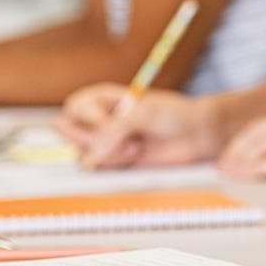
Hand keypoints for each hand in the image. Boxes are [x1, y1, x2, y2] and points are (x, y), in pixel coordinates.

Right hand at [57, 85, 220, 168]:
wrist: (197, 135)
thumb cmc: (174, 114)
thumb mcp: (146, 112)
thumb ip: (117, 129)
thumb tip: (94, 152)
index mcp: (104, 97)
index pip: (75, 107)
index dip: (88, 118)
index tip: (110, 124)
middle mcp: (100, 118)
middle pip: (68, 131)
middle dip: (90, 138)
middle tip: (117, 137)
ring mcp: (105, 141)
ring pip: (81, 153)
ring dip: (108, 153)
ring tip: (135, 144)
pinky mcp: (114, 160)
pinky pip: (97, 168)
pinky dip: (114, 164)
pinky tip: (134, 154)